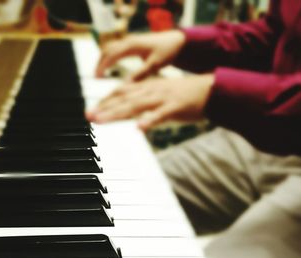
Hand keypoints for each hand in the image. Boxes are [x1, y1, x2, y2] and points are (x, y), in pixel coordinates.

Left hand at [87, 74, 214, 129]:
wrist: (211, 89)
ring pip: (136, 105)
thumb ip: (145, 103)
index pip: (121, 92)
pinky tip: (138, 128)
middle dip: (104, 108)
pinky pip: (160, 115)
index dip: (105, 101)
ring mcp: (162, 98)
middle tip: (88, 116)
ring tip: (102, 120)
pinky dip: (149, 120)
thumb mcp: (161, 95)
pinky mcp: (175, 107)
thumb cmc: (184, 95)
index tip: (91, 110)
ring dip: (117, 113)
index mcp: (148, 87)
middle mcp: (152, 90)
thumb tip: (132, 115)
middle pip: (124, 99)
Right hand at [95, 30, 185, 80]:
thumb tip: (126, 86)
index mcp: (132, 45)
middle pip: (107, 50)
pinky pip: (116, 49)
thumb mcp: (154, 65)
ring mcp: (129, 41)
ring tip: (100, 74)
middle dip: (100, 63)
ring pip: (110, 48)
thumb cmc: (167, 51)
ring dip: (103, 60)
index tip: (97, 77)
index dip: (103, 66)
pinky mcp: (132, 43)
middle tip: (96, 78)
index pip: (111, 54)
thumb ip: (140, 75)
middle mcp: (128, 41)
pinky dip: (110, 57)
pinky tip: (110, 67)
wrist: (177, 40)